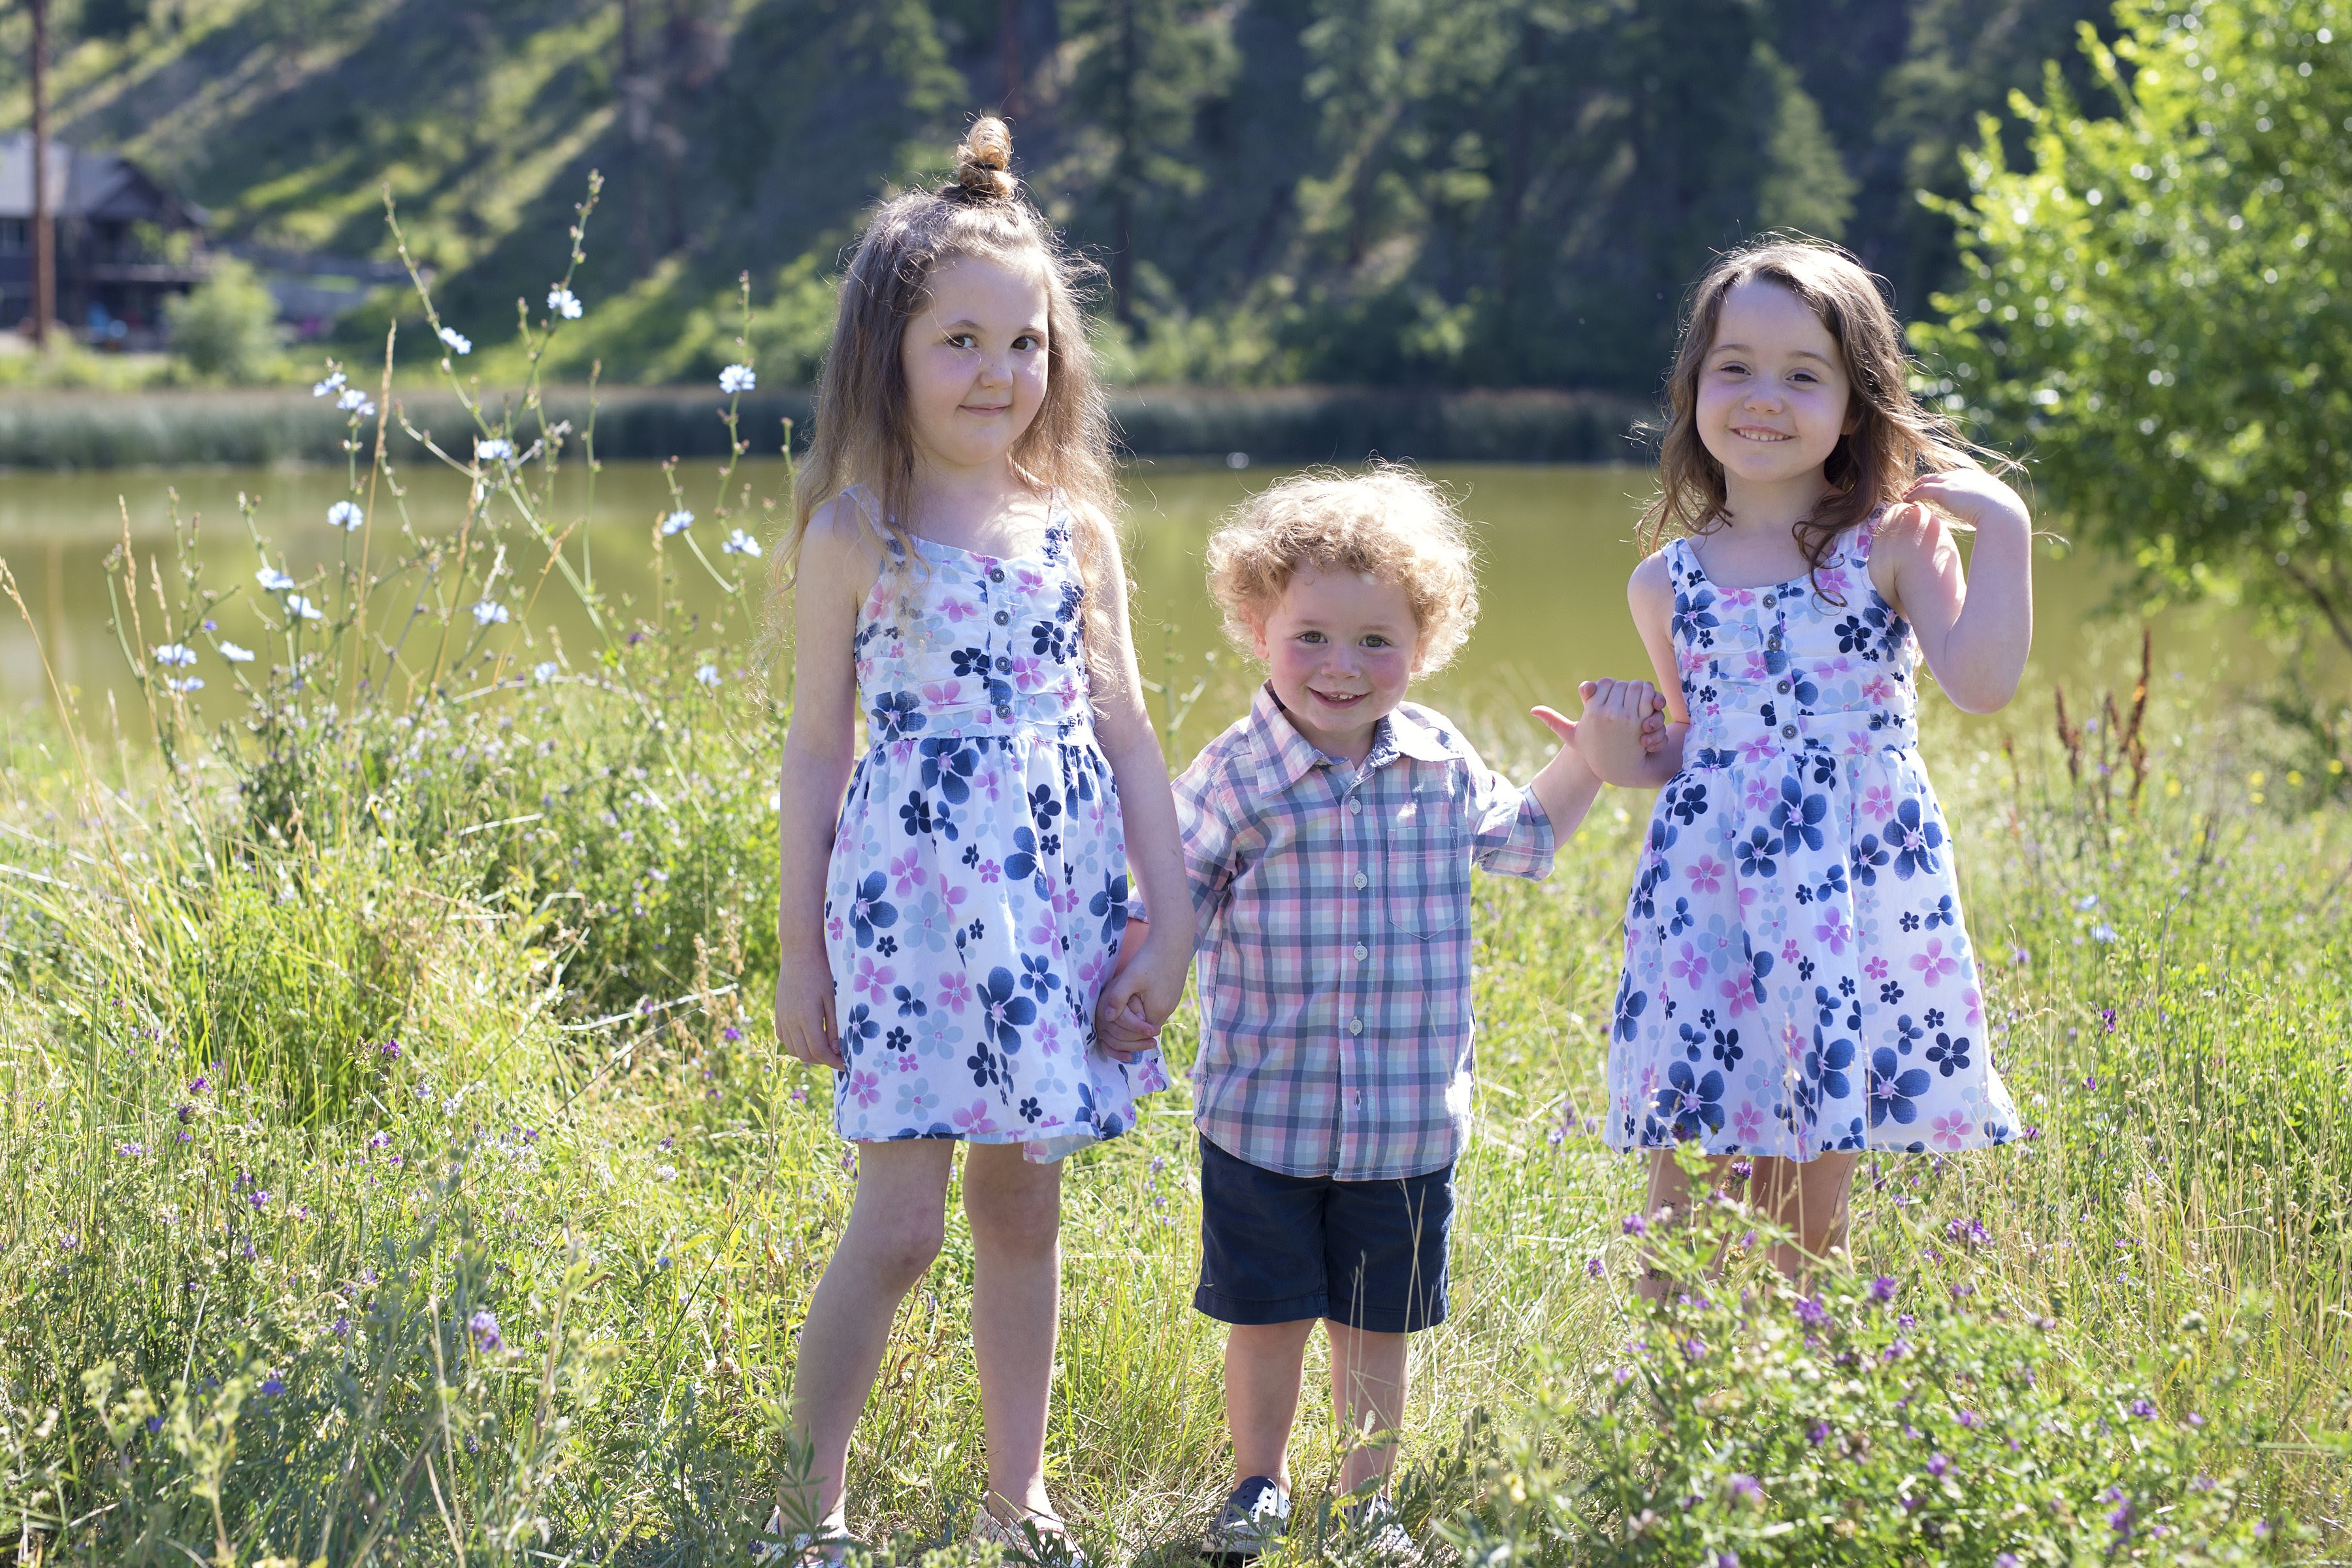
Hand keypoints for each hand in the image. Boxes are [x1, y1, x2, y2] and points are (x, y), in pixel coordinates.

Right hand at [774, 946, 842, 1069]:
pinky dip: (796, 1044)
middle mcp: (790, 1021)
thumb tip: (836, 1050)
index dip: (834, 1062)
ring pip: (793, 1050)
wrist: (799, 953)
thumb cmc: (821, 973)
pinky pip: (784, 1039)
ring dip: (809, 1054)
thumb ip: (834, 1026)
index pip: (819, 1051)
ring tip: (825, 1048)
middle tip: (838, 1056)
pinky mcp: (778, 1013)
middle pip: (805, 1055)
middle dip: (823, 1060)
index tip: (847, 1064)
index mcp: (806, 1018)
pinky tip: (809, 1037)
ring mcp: (781, 1018)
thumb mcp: (833, 999)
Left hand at [1095, 924, 1188, 1061]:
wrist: (1172, 940)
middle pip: (1147, 1027)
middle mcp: (1169, 1010)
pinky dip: (1148, 1006)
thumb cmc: (1149, 959)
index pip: (1140, 1033)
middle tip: (1115, 1017)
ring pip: (1153, 1016)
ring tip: (1126, 1006)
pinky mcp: (1175, 993)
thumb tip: (1106, 1018)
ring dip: (1140, 1014)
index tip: (1112, 1025)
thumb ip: (1117, 999)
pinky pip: (1159, 1007)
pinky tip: (1138, 995)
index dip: (1126, 1031)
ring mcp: (1173, 1001)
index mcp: (1157, 1011)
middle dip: (1133, 1024)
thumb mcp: (1129, 979)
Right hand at [1555, 677, 1665, 783]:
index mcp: (1591, 711)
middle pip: (1622, 684)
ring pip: (1637, 687)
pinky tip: (1650, 706)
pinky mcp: (1642, 723)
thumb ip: (1553, 720)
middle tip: (1629, 698)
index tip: (1613, 697)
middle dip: (1627, 689)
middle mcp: (1607, 713)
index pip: (1605, 683)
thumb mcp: (1572, 735)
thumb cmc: (1592, 751)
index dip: (1610, 687)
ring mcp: (1625, 718)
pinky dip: (1652, 699)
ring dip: (1641, 691)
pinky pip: (1649, 697)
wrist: (1617, 769)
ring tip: (1641, 699)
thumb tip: (1532, 710)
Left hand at [1903, 467, 2028, 534]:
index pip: (1955, 477)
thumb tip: (1995, 523)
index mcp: (1978, 479)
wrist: (2004, 513)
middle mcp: (1964, 476)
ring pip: (1927, 480)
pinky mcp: (1944, 490)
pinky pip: (1922, 490)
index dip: (1943, 484)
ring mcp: (1953, 482)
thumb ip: (1992, 512)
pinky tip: (1906, 500)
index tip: (1936, 492)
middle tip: (1914, 491)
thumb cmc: (2005, 517)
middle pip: (1938, 476)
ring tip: (1906, 495)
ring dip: (1915, 488)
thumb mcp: (1999, 511)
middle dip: (1925, 483)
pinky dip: (1912, 494)